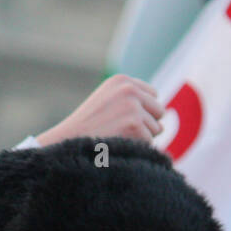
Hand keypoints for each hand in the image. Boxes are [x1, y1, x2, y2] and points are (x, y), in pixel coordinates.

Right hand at [36, 74, 163, 145]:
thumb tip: (163, 112)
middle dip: (146, 125)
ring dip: (142, 139)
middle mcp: (129, 89)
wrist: (67, 144)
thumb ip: (130, 100)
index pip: (153, 95)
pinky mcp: (135, 124)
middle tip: (121, 133)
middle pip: (159, 111)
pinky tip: (118, 146)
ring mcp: (133, 106)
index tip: (124, 122)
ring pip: (157, 129)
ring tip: (117, 139)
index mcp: (122, 81)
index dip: (143, 112)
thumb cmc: (86, 130)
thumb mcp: (106, 104)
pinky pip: (151, 142)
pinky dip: (138, 149)